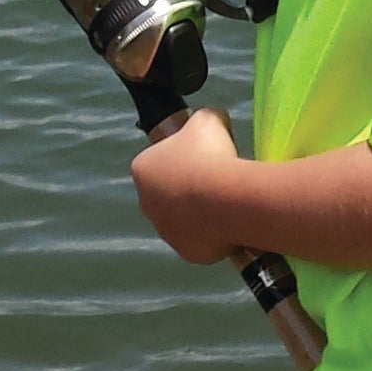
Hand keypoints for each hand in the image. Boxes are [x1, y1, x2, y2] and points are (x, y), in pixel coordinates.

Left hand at [129, 106, 244, 264]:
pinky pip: (199, 241)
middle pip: (166, 193)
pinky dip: (211, 234)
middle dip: (186, 188)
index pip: (157, 161)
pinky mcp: (186, 252)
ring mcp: (164, 231)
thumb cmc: (210, 155)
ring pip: (181, 220)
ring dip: (198, 213)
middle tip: (214, 180)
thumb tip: (214, 121)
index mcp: (142, 169)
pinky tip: (228, 223)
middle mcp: (146, 203)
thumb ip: (204, 119)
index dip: (180, 158)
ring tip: (225, 203)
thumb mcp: (208, 119)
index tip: (202, 157)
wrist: (225, 199)